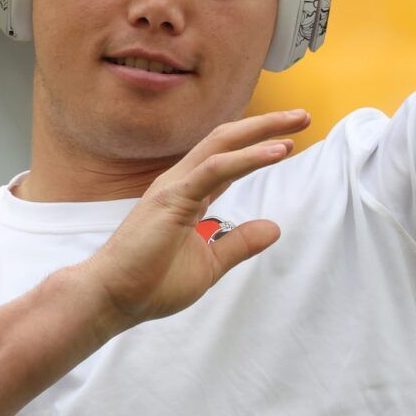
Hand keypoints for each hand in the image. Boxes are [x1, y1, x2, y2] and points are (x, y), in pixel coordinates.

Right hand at [76, 108, 308, 329]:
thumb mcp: (210, 264)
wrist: (113, 299)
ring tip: (296, 123)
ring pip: (223, 144)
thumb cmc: (150, 283)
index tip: (292, 139)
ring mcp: (175, 186)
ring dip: (261, 130)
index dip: (260, 146)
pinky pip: (215, 169)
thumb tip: (274, 228)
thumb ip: (239, 243)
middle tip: (302, 116)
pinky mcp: (173, 198)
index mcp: (189, 194)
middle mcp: (182, 181)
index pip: (230, 160)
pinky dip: (247, 157)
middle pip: (228, 140)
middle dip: (266, 125)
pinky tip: (275, 151)